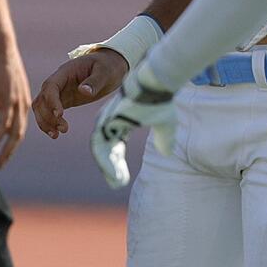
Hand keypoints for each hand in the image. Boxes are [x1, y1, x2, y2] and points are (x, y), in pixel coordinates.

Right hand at [0, 43, 30, 168]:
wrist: (0, 50)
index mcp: (20, 106)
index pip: (16, 130)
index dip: (7, 144)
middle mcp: (22, 106)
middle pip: (18, 135)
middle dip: (9, 152)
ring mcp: (17, 101)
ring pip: (14, 130)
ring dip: (5, 147)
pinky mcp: (9, 96)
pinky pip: (6, 118)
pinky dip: (0, 132)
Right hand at [33, 49, 129, 137]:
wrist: (110, 65)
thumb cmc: (107, 66)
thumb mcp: (104, 71)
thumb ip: (94, 81)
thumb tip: (83, 91)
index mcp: (65, 72)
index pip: (51, 86)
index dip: (52, 101)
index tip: (60, 114)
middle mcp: (58, 82)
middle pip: (42, 99)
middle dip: (48, 115)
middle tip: (63, 129)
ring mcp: (59, 91)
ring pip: (41, 107)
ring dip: (45, 122)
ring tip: (57, 135)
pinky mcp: (64, 100)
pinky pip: (49, 112)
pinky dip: (49, 123)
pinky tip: (55, 134)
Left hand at [90, 62, 176, 190]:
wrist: (156, 82)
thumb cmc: (160, 99)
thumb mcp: (165, 124)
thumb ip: (164, 138)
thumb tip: (166, 153)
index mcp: (122, 122)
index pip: (114, 147)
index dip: (117, 164)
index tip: (120, 180)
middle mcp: (110, 121)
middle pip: (105, 149)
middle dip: (111, 168)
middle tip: (117, 183)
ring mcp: (105, 120)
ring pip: (100, 149)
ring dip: (107, 167)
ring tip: (115, 182)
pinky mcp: (105, 120)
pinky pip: (100, 144)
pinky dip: (105, 161)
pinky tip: (112, 174)